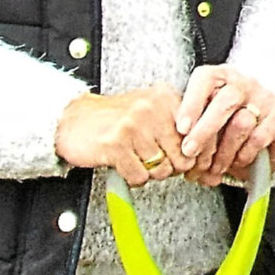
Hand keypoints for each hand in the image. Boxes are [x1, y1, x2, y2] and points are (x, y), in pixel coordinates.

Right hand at [55, 86, 187, 187]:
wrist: (73, 119)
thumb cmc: (115, 120)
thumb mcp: (152, 114)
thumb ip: (178, 130)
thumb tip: (201, 159)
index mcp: (165, 97)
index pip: (197, 135)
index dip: (193, 155)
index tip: (186, 161)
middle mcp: (151, 108)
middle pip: (182, 156)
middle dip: (171, 166)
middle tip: (154, 160)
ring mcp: (132, 125)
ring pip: (161, 169)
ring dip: (150, 172)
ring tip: (136, 158)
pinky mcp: (115, 144)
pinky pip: (139, 176)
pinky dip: (132, 177)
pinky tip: (123, 163)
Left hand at [175, 64, 274, 184]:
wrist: (259, 112)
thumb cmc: (222, 116)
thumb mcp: (203, 113)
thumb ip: (191, 126)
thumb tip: (178, 153)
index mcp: (219, 76)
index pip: (205, 80)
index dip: (192, 104)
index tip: (181, 128)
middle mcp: (243, 83)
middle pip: (225, 102)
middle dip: (205, 131)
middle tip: (190, 151)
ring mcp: (264, 98)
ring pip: (242, 124)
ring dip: (225, 151)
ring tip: (213, 167)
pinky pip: (260, 138)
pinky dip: (245, 155)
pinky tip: (236, 163)